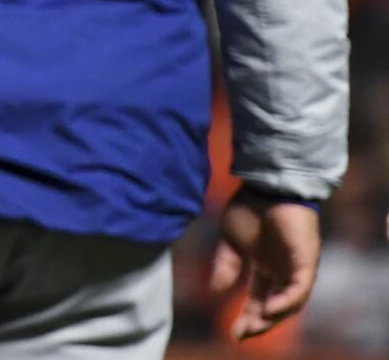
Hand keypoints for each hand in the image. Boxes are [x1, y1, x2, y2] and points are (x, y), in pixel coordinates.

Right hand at [210, 190, 320, 340]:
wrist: (266, 186)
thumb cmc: (249, 207)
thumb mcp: (230, 241)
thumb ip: (225, 266)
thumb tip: (216, 291)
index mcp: (264, 266)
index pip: (257, 298)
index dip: (246, 316)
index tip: (232, 332)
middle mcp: (281, 271)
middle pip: (273, 306)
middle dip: (258, 323)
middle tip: (241, 335)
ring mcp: (295, 268)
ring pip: (289, 302)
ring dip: (272, 317)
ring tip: (255, 327)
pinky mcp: (305, 263)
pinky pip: (298, 290)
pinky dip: (284, 302)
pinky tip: (269, 310)